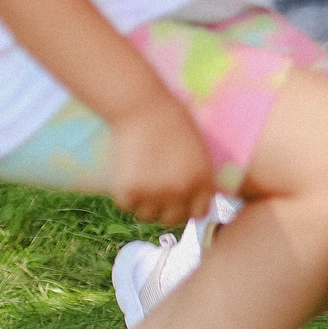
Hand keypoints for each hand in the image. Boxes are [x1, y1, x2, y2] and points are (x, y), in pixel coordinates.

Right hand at [109, 98, 214, 226]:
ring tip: (141, 181)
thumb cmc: (172, 122)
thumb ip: (199, 177)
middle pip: (171, 220)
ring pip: (146, 215)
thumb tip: (198, 204)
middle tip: (155, 195)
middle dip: (164, 210)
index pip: (198, 213)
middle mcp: (181, 191)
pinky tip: (128, 175)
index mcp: (203, 181)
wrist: (144, 108)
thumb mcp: (198, 150)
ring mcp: (155, 193)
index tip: (178, 202)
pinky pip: (126, 205)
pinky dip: (125, 195)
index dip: (187, 208)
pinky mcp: (130, 190)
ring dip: (143, 203)